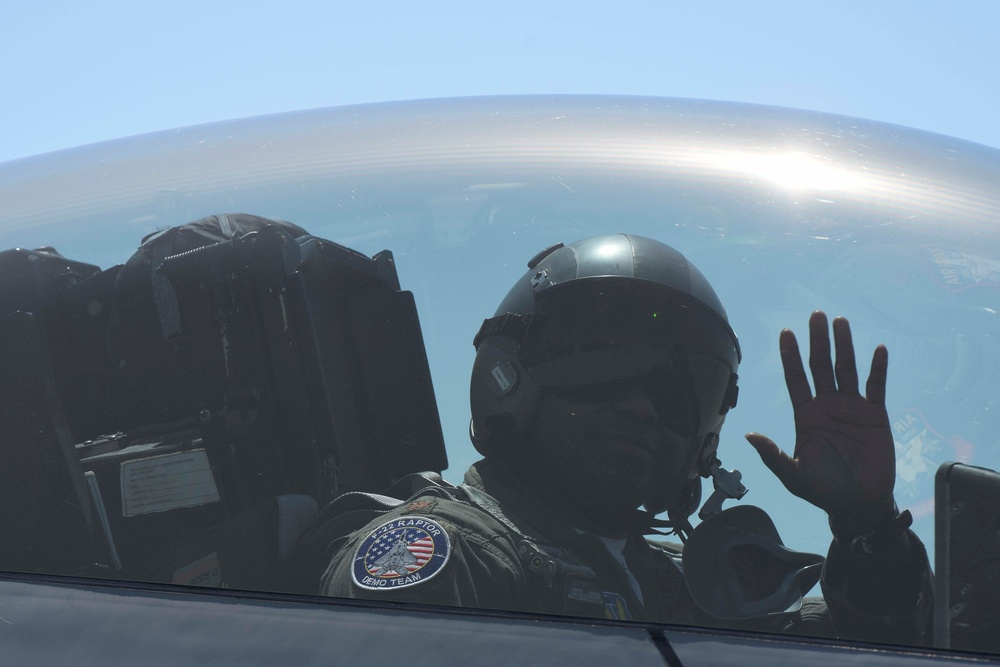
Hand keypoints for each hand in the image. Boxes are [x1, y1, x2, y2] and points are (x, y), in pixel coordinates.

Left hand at [745, 311, 895, 531]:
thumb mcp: (793, 475)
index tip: (786, 333)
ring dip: (844, 345)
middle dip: (818, 341)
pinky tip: (878, 349)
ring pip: (846, 369)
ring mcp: (851, 408)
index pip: (796, 378)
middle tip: (816, 315)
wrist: (858, 503)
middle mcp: (827, 405)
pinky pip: (876, 386)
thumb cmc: (823, 490)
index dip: (791, 356)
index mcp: (805, 415)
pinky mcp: (875, 415)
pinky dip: (877, 368)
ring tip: (840, 321)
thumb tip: (749, 435)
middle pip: (821, 365)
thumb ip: (773, 455)